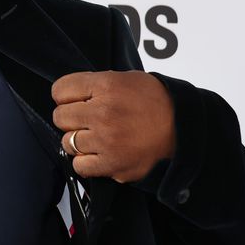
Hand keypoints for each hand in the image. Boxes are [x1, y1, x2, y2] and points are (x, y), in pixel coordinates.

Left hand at [52, 71, 175, 182]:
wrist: (184, 128)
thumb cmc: (157, 102)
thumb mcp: (125, 79)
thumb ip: (95, 84)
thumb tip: (69, 94)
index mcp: (105, 86)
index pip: (60, 90)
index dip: (66, 95)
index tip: (76, 100)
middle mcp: (103, 113)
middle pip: (60, 116)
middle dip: (71, 117)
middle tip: (87, 119)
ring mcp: (106, 140)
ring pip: (67, 142)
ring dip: (78, 140)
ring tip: (97, 137)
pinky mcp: (113, 164)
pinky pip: (79, 166)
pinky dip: (85, 162)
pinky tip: (99, 153)